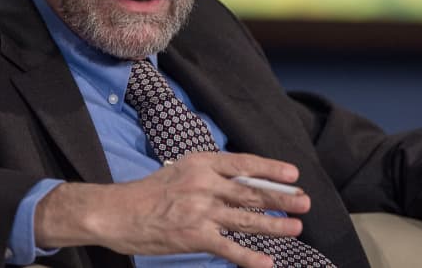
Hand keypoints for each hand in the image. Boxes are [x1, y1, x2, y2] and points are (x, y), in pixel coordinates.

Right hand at [35, 152, 309, 267]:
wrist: (118, 211)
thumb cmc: (149, 191)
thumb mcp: (181, 169)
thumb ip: (210, 173)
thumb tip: (242, 180)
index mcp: (201, 163)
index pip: (243, 164)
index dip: (270, 169)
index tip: (293, 174)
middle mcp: (204, 185)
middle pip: (251, 192)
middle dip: (281, 199)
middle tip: (304, 202)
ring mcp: (200, 211)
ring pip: (245, 219)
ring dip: (273, 226)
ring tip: (296, 228)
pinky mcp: (194, 237)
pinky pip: (228, 248)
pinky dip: (249, 257)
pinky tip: (267, 263)